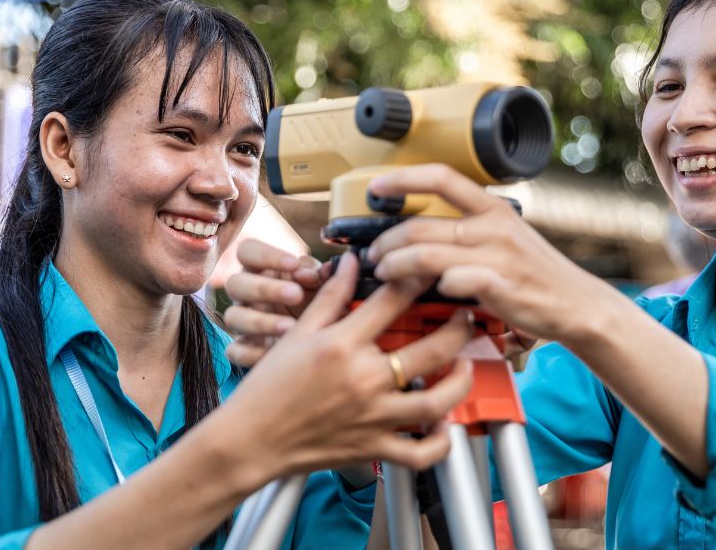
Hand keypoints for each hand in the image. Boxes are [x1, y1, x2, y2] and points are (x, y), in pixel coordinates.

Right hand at [216, 252, 473, 484]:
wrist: (248, 442)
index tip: (435, 269)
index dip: (420, 277)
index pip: (394, 301)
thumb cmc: (268, 389)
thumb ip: (330, 297)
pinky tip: (443, 422)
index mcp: (343, 345)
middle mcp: (364, 380)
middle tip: (467, 317)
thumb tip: (352, 263)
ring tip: (466, 366)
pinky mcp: (373, 448)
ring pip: (437, 402)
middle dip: (460, 328)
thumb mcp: (298, 334)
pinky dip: (440, 442)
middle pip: (433, 349)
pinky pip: (421, 452)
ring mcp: (372, 417)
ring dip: (461, 382)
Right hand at [223, 240, 327, 366]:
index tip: (293, 264)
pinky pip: (235, 351)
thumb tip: (321, 270)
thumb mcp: (321, 287)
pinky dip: (253, 353)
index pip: (247, 251)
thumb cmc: (317, 303)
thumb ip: (319, 276)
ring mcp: (242, 322)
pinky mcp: (242, 349)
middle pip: (236, 283)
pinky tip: (277, 354)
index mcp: (262, 269)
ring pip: (233, 317)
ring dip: (261, 322)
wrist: (319, 344)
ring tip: (291, 327)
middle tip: (295, 294)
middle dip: (265, 289)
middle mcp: (246, 294)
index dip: (265, 255)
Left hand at [366, 164, 624, 346]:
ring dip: (396, 266)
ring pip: (425, 254)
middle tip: (374, 255)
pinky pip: (451, 282)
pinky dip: (434, 288)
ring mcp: (497, 256)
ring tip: (385, 274)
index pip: (442, 177)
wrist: (576, 304)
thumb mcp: (507, 237)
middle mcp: (494, 227)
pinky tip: (431, 294)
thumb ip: (470, 229)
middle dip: (386, 242)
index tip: (377, 185)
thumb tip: (422, 232)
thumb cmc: (536, 274)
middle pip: (420, 226)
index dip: (403, 177)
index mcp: (493, 208)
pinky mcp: (499, 287)